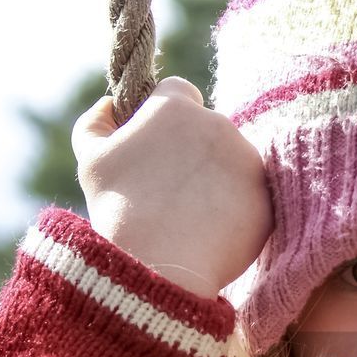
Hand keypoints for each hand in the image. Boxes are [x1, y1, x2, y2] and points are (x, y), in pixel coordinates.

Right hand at [71, 76, 273, 298]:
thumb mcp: (90, 161)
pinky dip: (234, 208)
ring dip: (216, 179)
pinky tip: (210, 229)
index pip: (177, 91)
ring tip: (189, 214)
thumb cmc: (118, 210)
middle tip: (170, 188)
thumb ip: (96, 121)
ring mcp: (248, 160)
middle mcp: (220, 124)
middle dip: (193, 150)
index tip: (156, 141)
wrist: (162, 265)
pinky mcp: (266, 196)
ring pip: (232, 161)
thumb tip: (110, 104)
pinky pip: (250, 195)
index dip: (165, 113)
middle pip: (208, 129)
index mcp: (176, 107)